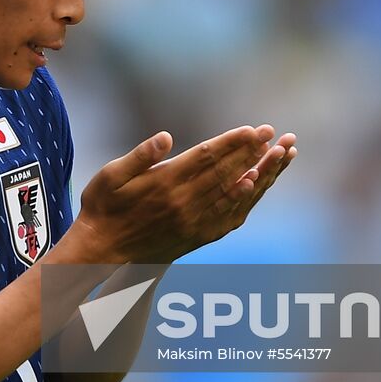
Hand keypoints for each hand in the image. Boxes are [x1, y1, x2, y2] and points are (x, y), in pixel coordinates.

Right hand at [72, 126, 296, 264]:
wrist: (103, 252)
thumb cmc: (102, 208)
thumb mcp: (110, 175)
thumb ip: (139, 155)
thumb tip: (165, 136)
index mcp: (164, 183)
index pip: (206, 157)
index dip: (232, 142)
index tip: (254, 129)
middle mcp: (183, 203)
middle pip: (226, 173)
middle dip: (252, 152)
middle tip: (274, 135)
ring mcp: (193, 222)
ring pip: (233, 194)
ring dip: (258, 173)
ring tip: (278, 156)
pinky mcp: (196, 236)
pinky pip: (228, 217)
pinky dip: (245, 200)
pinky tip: (256, 186)